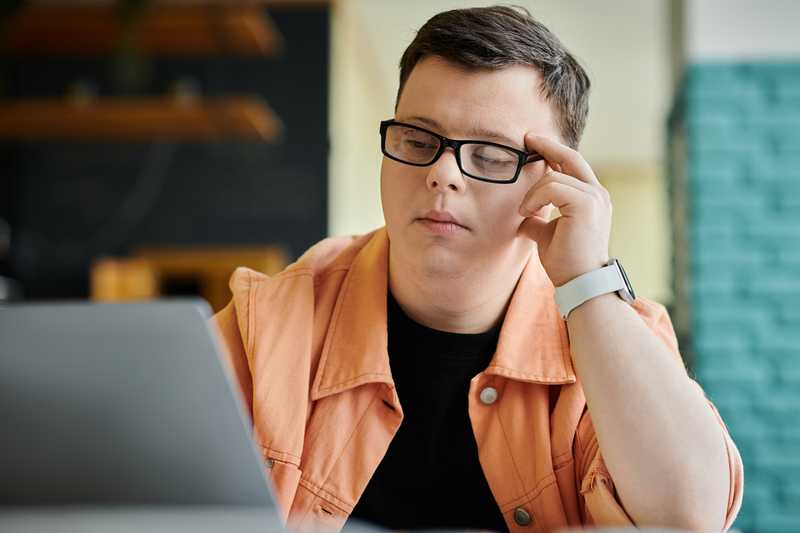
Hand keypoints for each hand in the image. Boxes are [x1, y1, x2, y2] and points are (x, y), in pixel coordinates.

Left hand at [517, 134, 611, 286]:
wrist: (580, 281)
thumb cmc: (566, 262)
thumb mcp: (547, 235)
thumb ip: (538, 219)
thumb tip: (522, 217)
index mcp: (591, 197)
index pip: (572, 164)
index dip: (553, 152)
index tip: (533, 143)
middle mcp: (597, 193)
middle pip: (570, 156)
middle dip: (547, 145)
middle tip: (526, 138)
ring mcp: (594, 197)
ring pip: (553, 176)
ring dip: (532, 192)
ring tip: (525, 210)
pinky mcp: (586, 203)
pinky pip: (552, 186)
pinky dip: (535, 197)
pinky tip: (528, 212)